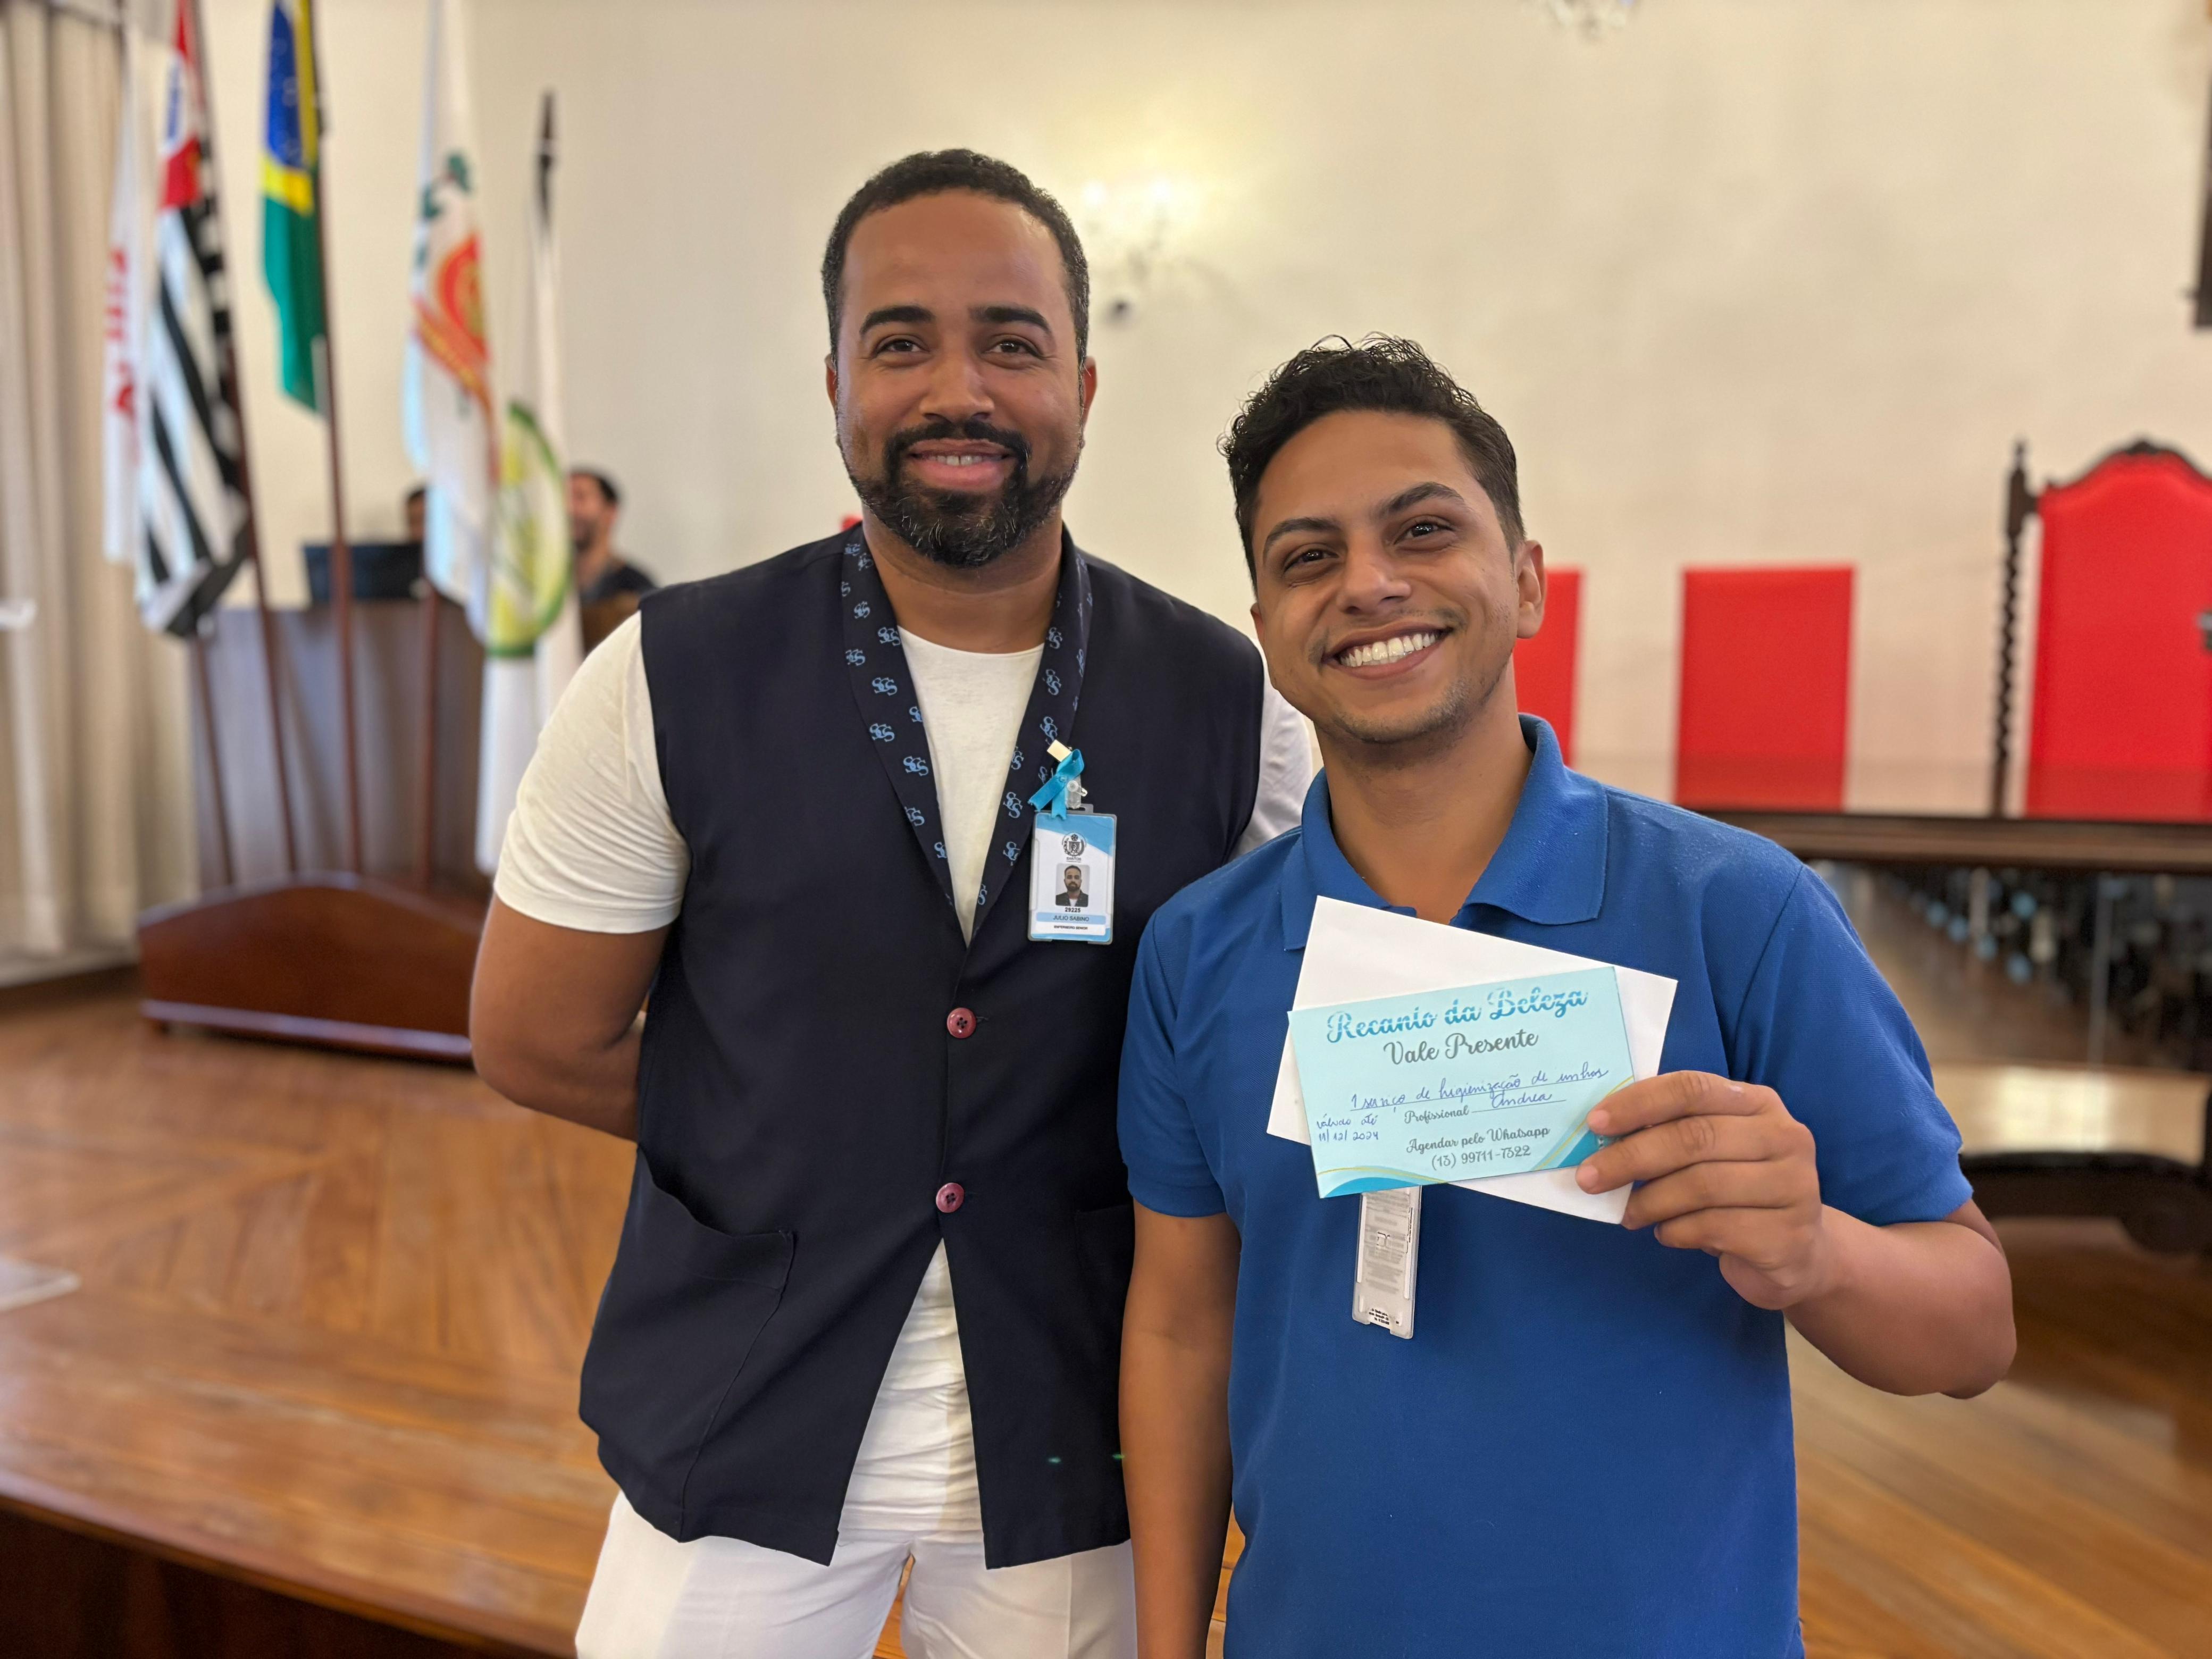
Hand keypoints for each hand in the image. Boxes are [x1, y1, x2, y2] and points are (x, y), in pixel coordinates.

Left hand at [1574, 1072, 1831, 1309]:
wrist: (1799, 1253)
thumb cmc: (1740, 1192)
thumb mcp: (1714, 1151)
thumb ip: (1674, 1132)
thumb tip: (1601, 1135)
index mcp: (1758, 1103)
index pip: (1692, 1088)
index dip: (1640, 1103)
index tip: (1595, 1124)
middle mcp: (1784, 1137)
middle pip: (1693, 1138)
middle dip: (1631, 1158)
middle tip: (1589, 1178)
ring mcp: (1794, 1186)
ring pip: (1702, 1185)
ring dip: (1650, 1201)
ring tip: (1628, 1214)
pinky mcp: (1788, 1235)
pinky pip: (1714, 1228)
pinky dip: (1676, 1231)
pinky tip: (1666, 1233)